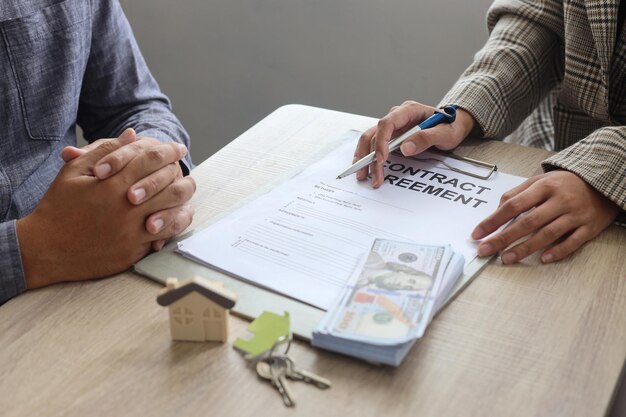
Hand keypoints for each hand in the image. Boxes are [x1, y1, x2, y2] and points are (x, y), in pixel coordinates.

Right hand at [17, 137, 195, 288]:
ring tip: (187, 190)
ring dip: (183, 200)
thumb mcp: (75, 172)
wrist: (44, 248)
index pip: (151, 160)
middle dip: (181, 173)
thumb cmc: (59, 206)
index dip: (168, 151)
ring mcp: (132, 232)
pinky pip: (163, 237)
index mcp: (113, 184)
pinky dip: (175, 224)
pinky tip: (179, 215)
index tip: (178, 147)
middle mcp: (126, 208)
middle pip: (169, 186)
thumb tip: (132, 134)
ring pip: (172, 213)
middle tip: (185, 168)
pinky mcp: (133, 252)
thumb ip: (106, 151)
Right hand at [354, 101, 475, 186]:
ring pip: (369, 139)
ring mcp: (393, 126)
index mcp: (409, 110)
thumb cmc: (450, 126)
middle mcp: (397, 116)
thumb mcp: (445, 133)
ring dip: (364, 157)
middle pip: (375, 133)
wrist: (453, 124)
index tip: (381, 159)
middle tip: (373, 176)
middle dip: (371, 156)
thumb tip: (405, 148)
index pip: (387, 123)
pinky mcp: (391, 136)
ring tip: (363, 175)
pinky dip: (367, 156)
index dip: (381, 142)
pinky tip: (365, 167)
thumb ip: (427, 138)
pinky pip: (373, 143)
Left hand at [472, 170, 619, 263]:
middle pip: (527, 222)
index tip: (477, 233)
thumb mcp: (540, 181)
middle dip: (503, 238)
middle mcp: (559, 201)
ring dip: (525, 248)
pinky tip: (542, 259)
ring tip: (506, 258)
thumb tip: (496, 210)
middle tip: (485, 250)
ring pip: (547, 234)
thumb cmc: (565, 183)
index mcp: (544, 187)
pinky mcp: (589, 227)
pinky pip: (572, 242)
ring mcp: (575, 215)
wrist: (602, 181)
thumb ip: (517, 194)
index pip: (513, 205)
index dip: (493, 221)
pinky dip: (557, 251)